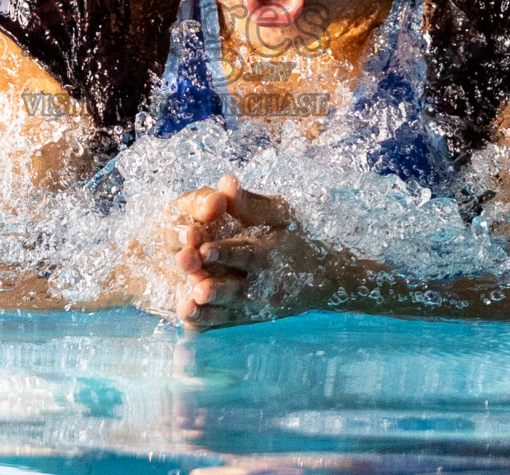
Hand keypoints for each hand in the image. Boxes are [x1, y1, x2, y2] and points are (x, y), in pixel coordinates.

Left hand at [162, 174, 342, 330]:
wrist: (322, 280)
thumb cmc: (294, 239)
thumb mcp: (279, 215)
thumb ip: (249, 203)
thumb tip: (225, 182)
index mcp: (268, 252)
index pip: (245, 253)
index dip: (225, 253)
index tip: (204, 250)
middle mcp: (263, 283)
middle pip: (236, 287)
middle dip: (214, 286)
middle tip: (194, 285)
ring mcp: (255, 305)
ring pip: (229, 310)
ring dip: (207, 311)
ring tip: (187, 308)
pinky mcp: (248, 319)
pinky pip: (226, 325)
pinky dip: (209, 326)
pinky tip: (188, 327)